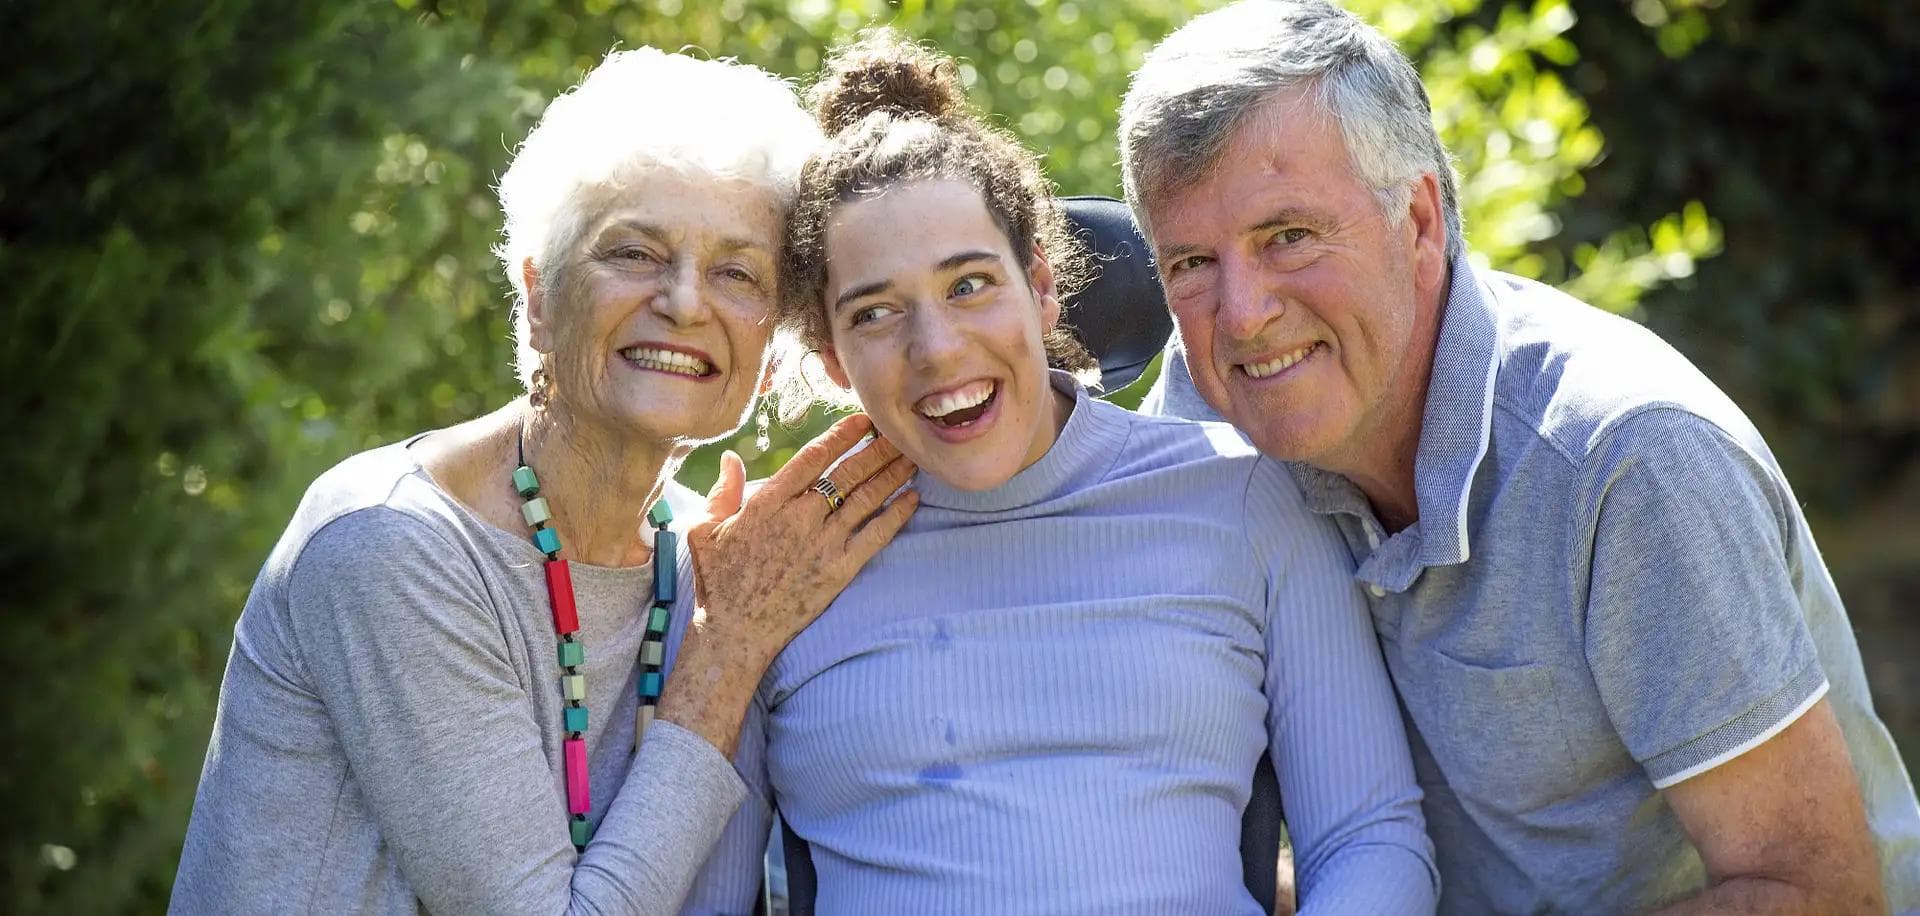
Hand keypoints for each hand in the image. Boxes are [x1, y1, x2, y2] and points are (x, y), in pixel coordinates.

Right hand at [660, 414, 917, 755]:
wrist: (735, 632)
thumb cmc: (717, 581)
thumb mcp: (705, 530)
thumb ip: (722, 491)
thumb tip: (732, 458)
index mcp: (768, 502)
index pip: (813, 457)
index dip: (840, 436)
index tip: (861, 422)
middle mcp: (800, 517)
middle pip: (848, 473)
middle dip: (877, 449)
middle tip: (899, 434)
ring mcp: (823, 544)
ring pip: (867, 499)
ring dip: (892, 475)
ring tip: (911, 458)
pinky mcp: (839, 570)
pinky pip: (875, 536)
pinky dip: (897, 515)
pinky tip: (913, 499)